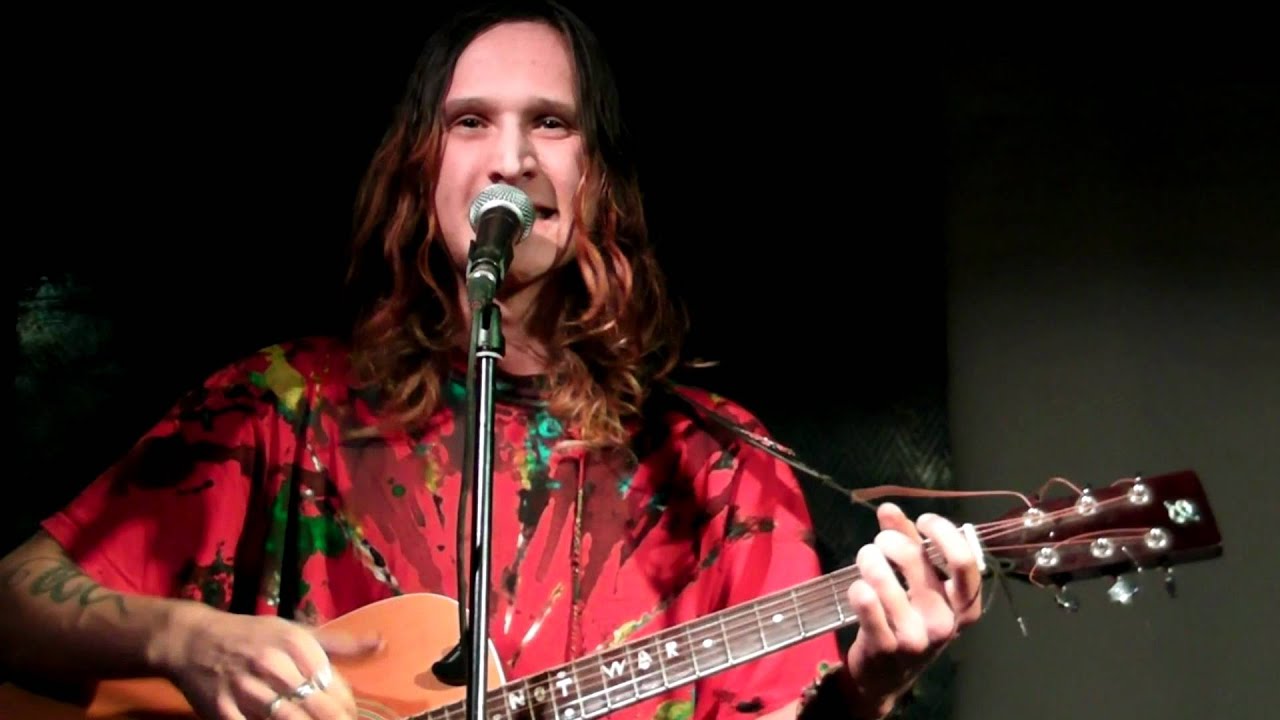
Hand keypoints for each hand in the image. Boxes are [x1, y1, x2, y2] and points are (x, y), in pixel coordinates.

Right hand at [157, 602, 382, 718]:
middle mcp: (272, 663)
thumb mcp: (295, 632)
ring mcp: (246, 688)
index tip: (352, 716)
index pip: (331, 683)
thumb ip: (338, 644)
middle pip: (315, 704)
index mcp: (294, 643)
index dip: (346, 706)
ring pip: (288, 719)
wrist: (194, 640)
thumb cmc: (253, 637)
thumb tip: (381, 643)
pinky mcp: (223, 711)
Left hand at [840, 503, 982, 717]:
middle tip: (879, 543)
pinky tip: (858, 589)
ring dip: (868, 560)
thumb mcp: (918, 584)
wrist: (885, 675)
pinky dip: (858, 588)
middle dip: (890, 540)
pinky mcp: (887, 646)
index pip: (964, 560)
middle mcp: (947, 622)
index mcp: (965, 605)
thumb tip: (889, 509)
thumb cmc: (907, 619)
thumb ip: (908, 544)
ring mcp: (918, 637)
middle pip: (915, 560)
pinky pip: (866, 601)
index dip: (941, 532)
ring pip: (884, 578)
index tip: (922, 521)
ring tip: (866, 560)